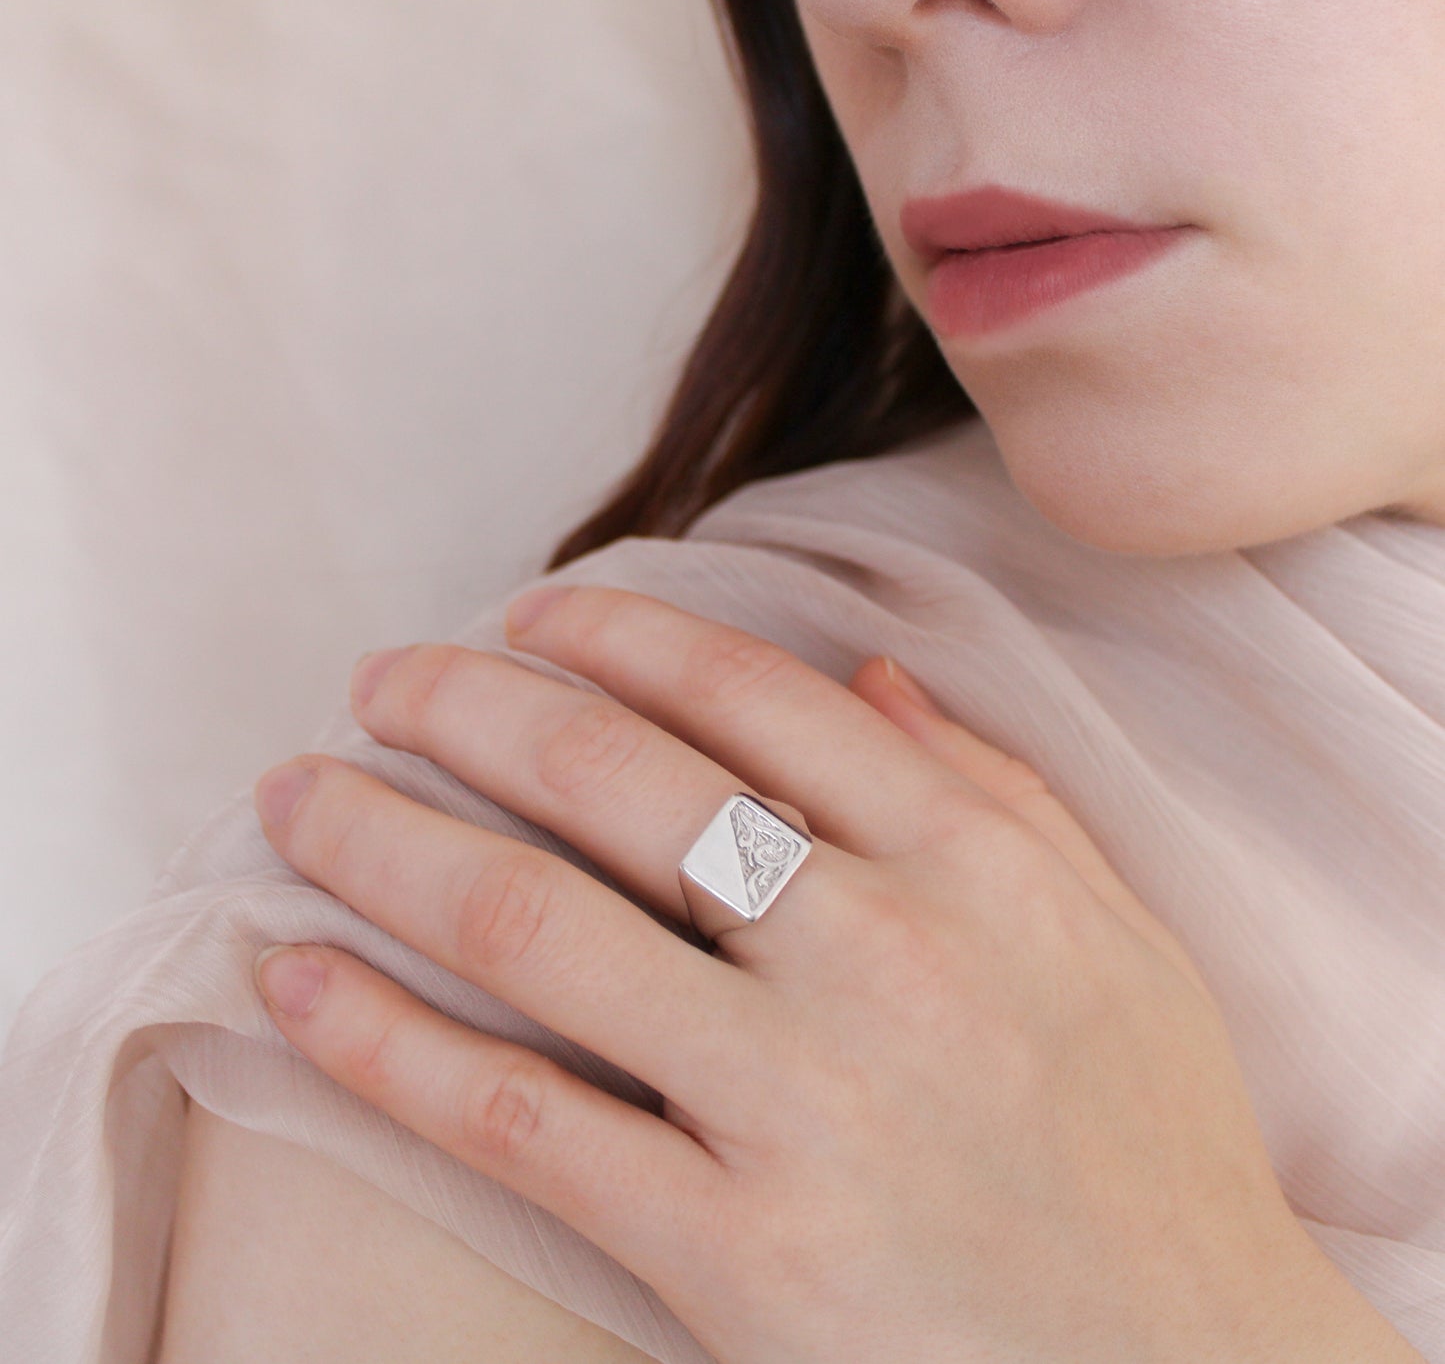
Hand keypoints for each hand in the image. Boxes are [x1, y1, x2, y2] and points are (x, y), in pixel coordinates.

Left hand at [248, 584, 1322, 1363]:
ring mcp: (799, 1102)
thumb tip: (870, 671)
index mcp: (973, 864)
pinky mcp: (734, 1251)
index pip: (754, 699)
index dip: (618, 634)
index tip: (531, 613)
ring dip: (384, 845)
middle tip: (380, 678)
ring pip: (537, 929)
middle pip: (620, 783)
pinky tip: (292, 984)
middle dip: (470, 707)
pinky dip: (383, 1044)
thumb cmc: (1155, 1148)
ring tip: (296, 797)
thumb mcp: (1120, 937)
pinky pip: (521, 1121)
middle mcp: (880, 953)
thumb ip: (999, 788)